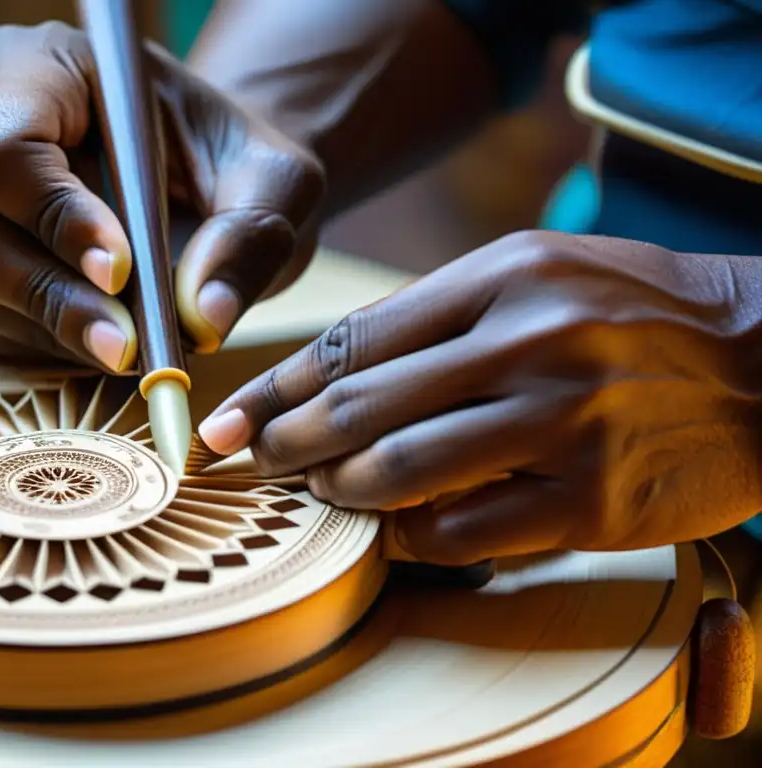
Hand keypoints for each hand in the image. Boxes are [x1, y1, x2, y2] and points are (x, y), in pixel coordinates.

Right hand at [0, 22, 323, 370]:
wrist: (192, 188)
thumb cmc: (224, 167)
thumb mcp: (273, 183)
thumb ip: (252, 235)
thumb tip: (203, 315)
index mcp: (36, 66)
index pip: (5, 146)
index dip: (55, 218)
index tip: (122, 272)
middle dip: (49, 296)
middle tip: (127, 344)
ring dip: (40, 329)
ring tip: (120, 345)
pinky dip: (20, 342)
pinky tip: (82, 340)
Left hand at [198, 231, 761, 563]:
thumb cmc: (636, 312)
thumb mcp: (539, 272)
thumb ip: (438, 315)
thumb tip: (335, 370)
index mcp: (504, 277)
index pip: (355, 339)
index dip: (279, 385)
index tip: (232, 416)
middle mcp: (530, 344)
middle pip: (362, 405)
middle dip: (286, 442)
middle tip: (248, 462)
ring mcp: (562, 425)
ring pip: (403, 471)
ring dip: (342, 490)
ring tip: (320, 492)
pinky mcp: (592, 501)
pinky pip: (466, 530)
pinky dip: (412, 536)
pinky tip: (394, 531)